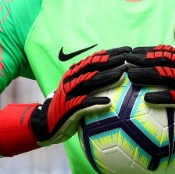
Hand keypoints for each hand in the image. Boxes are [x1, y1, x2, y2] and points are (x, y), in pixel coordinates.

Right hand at [0, 46, 129, 155]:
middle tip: (129, 58)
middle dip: (111, 61)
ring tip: (121, 75)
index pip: (95, 59)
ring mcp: (68, 94)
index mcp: (74, 73)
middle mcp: (71, 80)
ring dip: (105, 78)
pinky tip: (108, 102)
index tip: (128, 50)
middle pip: (93, 67)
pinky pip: (82, 105)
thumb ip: (93, 81)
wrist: (46, 123)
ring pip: (89, 83)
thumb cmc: (68, 106)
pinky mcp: (67, 110)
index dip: (111, 53)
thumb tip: (119, 74)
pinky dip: (95, 103)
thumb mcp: (79, 90)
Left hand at [126, 45, 174, 122]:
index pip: (166, 51)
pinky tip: (147, 99)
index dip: (148, 50)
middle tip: (125, 60)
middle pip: (162, 61)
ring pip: (165, 76)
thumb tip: (166, 64)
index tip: (133, 50)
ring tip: (130, 76)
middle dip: (142, 59)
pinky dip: (160, 97)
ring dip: (146, 75)